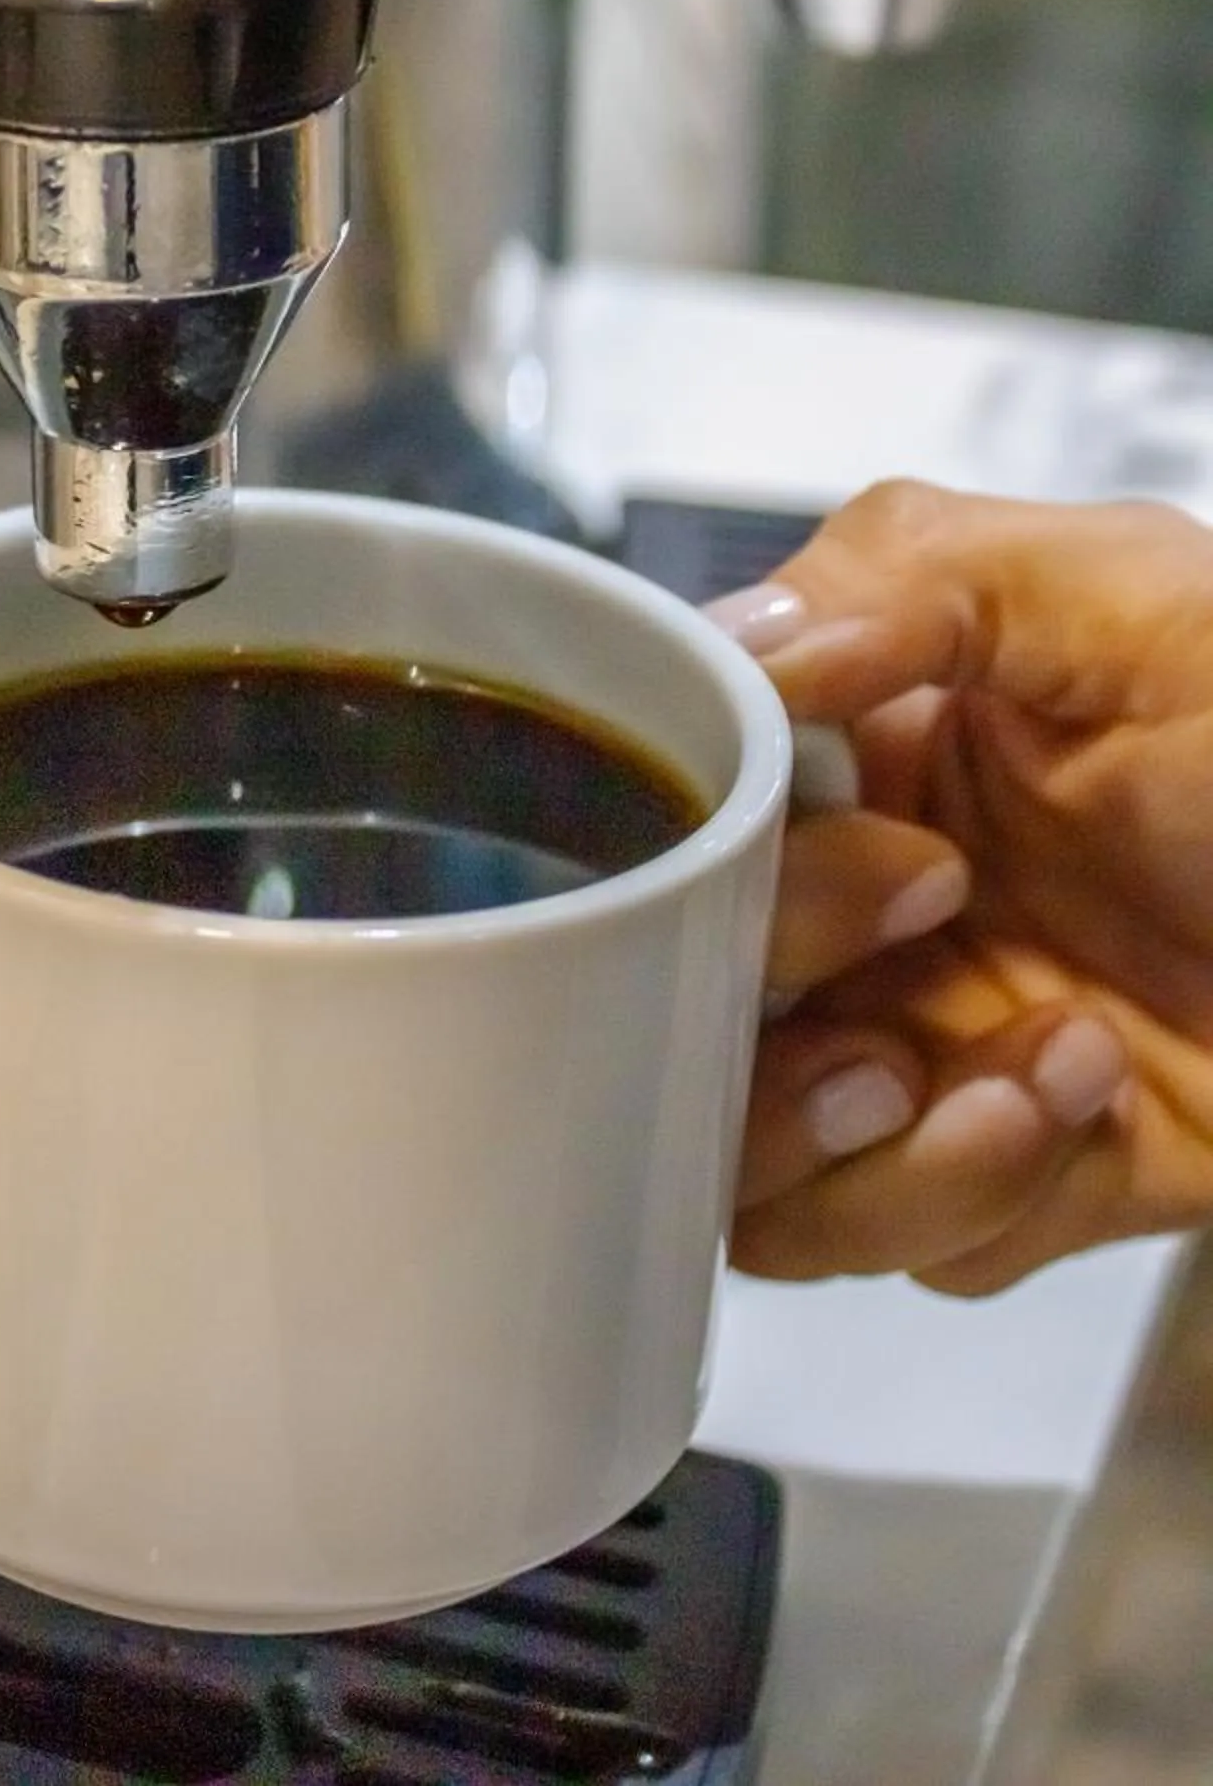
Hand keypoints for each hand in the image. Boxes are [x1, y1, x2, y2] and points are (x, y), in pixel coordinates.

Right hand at [711, 483, 1212, 1294]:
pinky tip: (1090, 1088)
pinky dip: (974, 1191)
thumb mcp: (1133, 593)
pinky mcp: (1033, 1182)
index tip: (801, 833)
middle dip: (778, 1004)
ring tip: (1010, 1060)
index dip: (704, 849)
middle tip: (924, 926)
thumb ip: (916, 573)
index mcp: (887, 750)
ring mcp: (952, 1055)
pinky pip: (913, 1248)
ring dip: (859, 1141)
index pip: (688, 820)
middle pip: (688, 1014)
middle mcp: (895, 912)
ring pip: (764, 1171)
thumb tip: (737, 642)